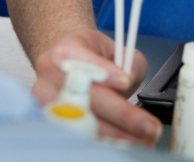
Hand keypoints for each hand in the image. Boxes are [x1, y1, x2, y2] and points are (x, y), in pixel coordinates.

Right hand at [31, 29, 161, 145]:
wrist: (69, 64)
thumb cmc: (95, 57)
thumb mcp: (119, 51)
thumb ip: (129, 64)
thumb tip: (128, 80)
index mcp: (66, 50)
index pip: (80, 58)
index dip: (102, 72)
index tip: (125, 81)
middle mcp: (50, 73)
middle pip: (83, 97)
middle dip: (120, 114)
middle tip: (148, 125)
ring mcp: (44, 98)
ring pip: (79, 121)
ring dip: (114, 135)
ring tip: (142, 140)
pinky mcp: (48, 120)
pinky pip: (76, 134)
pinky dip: (103, 141)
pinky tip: (124, 144)